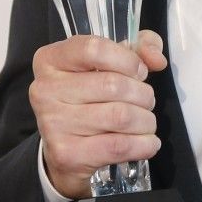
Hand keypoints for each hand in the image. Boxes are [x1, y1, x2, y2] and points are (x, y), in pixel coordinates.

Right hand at [29, 30, 167, 199]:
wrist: (69, 150)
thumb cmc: (92, 98)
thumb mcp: (113, 62)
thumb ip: (140, 48)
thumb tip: (156, 59)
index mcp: (52, 59)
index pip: (94, 49)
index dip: (128, 60)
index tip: (140, 71)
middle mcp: (45, 89)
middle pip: (112, 85)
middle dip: (143, 94)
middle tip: (146, 101)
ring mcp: (52, 123)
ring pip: (120, 116)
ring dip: (146, 120)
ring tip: (146, 121)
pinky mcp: (66, 154)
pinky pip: (119, 146)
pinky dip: (144, 144)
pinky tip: (148, 142)